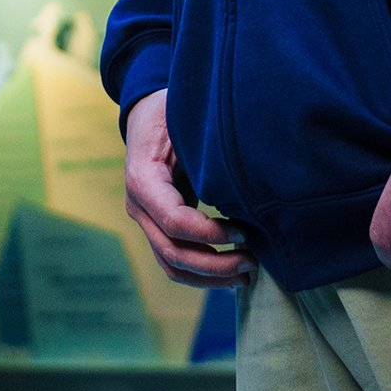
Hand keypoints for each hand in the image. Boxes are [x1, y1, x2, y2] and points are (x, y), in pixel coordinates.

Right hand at [122, 92, 250, 288]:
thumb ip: (207, 151)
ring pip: (171, 265)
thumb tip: (250, 178)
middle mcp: (138, 206)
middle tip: (252, 262)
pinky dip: (202, 272)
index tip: (246, 232)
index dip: (211, 234)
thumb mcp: (187, 123)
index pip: (175, 221)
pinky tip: (231, 274)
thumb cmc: (171, 113)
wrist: (147, 114)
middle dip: (215, 265)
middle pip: (172, 252)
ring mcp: (145, 220)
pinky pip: (174, 260)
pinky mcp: (156, 227)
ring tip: (246, 276)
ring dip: (209, 277)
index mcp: (143, 179)